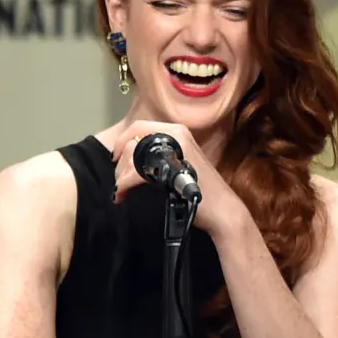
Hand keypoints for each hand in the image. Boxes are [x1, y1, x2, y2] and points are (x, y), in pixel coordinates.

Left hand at [112, 120, 243, 234]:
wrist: (222, 210)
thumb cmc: (198, 189)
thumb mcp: (176, 164)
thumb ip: (158, 155)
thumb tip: (129, 156)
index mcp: (176, 131)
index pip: (138, 127)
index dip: (121, 142)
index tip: (115, 158)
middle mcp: (175, 133)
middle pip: (131, 141)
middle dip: (120, 164)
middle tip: (119, 181)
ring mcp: (174, 148)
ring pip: (131, 154)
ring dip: (120, 175)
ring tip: (121, 190)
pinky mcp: (172, 166)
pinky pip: (136, 172)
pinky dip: (125, 184)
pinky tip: (122, 194)